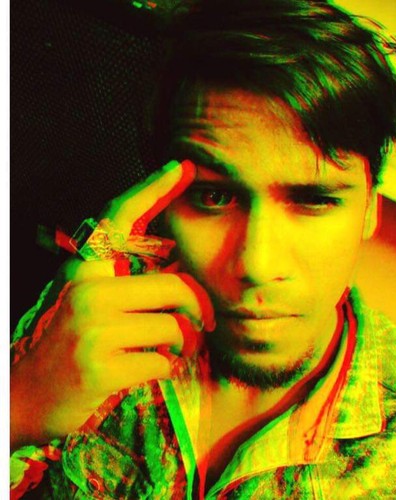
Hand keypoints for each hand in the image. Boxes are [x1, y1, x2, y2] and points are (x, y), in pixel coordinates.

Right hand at [10, 160, 213, 448]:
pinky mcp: (102, 368)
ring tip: (167, 349)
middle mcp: (86, 290)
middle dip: (197, 308)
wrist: (19, 397)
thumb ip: (122, 282)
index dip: (152, 188)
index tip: (179, 167)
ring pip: (175, 326)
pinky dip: (163, 367)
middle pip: (175, 286)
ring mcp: (93, 330)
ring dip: (181, 343)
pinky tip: (141, 370)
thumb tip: (178, 276)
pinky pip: (163, 361)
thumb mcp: (84, 301)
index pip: (120, 217)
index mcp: (83, 269)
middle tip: (202, 322)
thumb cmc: (63, 345)